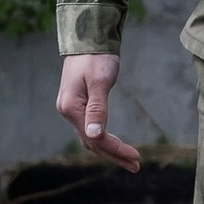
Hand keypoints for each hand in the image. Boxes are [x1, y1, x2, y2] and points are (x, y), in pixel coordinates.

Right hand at [55, 52, 140, 172]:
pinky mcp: (77, 104)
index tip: (136, 157)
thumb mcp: (99, 82)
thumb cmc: (96, 57)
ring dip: (109, 149)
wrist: (87, 38)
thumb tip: (95, 136)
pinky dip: (102, 138)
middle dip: (114, 154)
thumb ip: (97, 109)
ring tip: (129, 159)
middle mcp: (68, 111)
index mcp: (71, 108)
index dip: (116, 150)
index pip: (95, 138)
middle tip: (136, 165)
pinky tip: (113, 143)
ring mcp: (71, 108)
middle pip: (92, 142)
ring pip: (90, 137)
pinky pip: (89, 128)